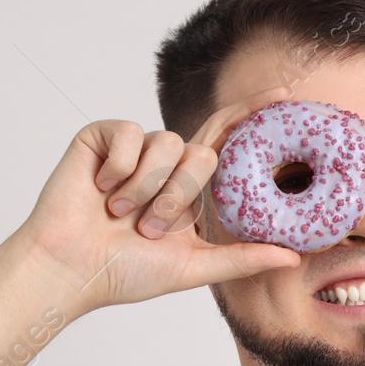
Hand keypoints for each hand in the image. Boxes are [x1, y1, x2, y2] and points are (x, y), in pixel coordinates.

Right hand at [11, 84, 301, 313]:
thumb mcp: (193, 266)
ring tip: (120, 214)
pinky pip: (129, 133)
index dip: (252, 114)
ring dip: (146, 188)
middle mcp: (165, 162)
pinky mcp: (102, 136)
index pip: (226, 141)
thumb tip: (293, 257)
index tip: (283, 93)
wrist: (71, 270)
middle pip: (202, 152)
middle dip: (179, 197)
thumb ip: (242, 258)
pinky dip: (118, 168)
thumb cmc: (124, 272)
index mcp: (188, 187)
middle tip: (149, 229)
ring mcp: (134, 147)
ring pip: (167, 143)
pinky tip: (99, 188)